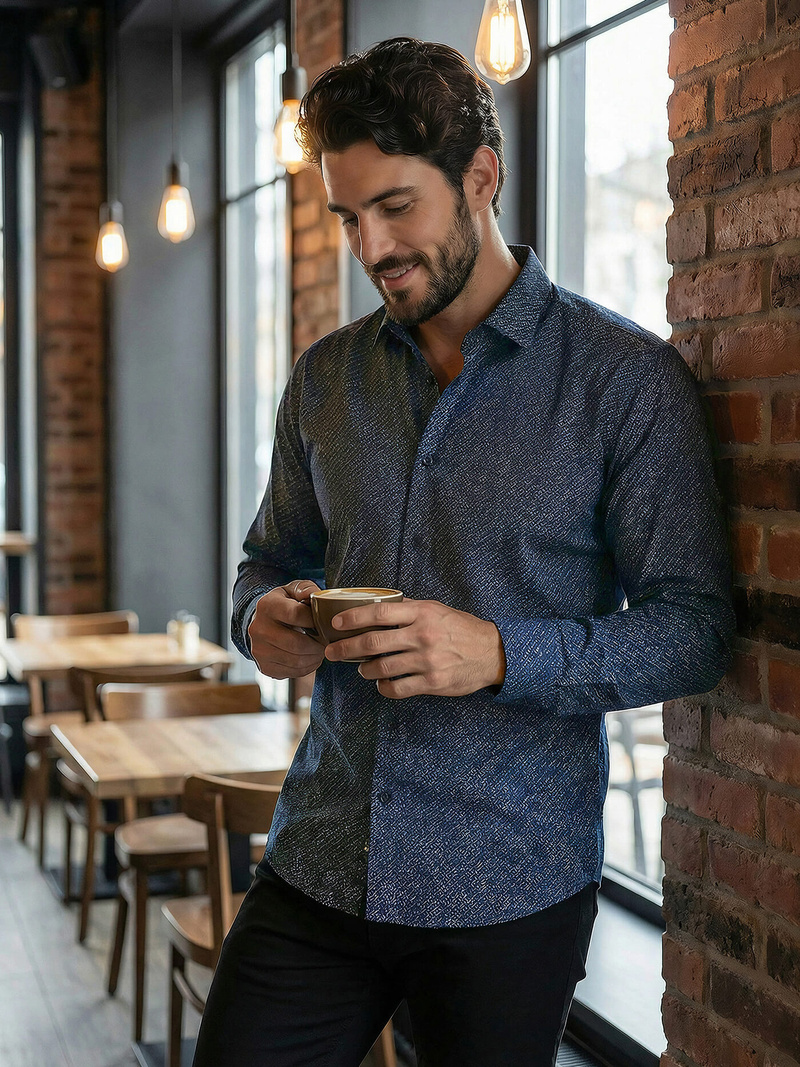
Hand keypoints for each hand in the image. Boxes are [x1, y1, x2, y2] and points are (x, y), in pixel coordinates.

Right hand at [247, 580, 325, 679]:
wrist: (261, 623)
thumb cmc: (283, 605)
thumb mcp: (292, 590)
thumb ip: (305, 588)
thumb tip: (313, 595)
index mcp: (267, 606)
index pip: (296, 615)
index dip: (314, 620)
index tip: (323, 622)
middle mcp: (258, 629)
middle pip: (297, 644)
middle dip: (318, 645)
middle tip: (327, 642)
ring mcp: (259, 650)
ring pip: (296, 661)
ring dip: (315, 658)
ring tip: (321, 650)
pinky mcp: (264, 667)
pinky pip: (292, 672)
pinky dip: (307, 668)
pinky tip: (310, 658)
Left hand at [324, 598, 505, 698]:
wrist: (491, 652)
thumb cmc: (461, 628)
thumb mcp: (437, 610)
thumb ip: (410, 608)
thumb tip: (379, 604)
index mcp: (422, 613)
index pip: (380, 612)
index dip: (354, 618)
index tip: (337, 623)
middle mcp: (422, 636)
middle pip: (374, 642)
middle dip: (347, 648)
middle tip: (333, 652)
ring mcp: (427, 661)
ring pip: (382, 667)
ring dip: (366, 669)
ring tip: (363, 668)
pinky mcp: (432, 682)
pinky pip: (398, 688)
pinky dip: (384, 687)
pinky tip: (382, 684)